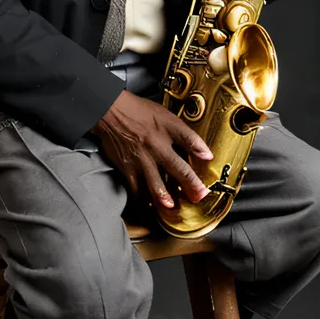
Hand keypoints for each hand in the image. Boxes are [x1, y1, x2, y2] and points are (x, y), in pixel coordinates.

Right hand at [92, 90, 212, 211]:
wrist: (109, 112)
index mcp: (166, 128)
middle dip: (191, 184)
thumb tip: (204, 152)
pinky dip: (142, 199)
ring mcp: (141, 158)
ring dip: (165, 197)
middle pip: (177, 167)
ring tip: (171, 207)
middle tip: (199, 196)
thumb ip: (185, 134)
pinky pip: (136, 189)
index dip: (201, 149)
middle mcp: (155, 145)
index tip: (209, 159)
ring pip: (155, 183)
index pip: (189, 138)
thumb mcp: (165, 115)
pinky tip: (148, 205)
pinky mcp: (127, 168)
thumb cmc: (136, 112)